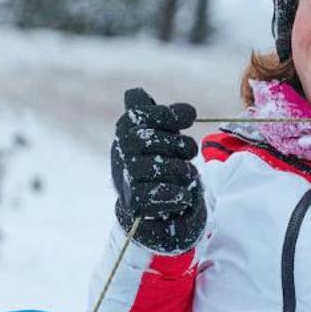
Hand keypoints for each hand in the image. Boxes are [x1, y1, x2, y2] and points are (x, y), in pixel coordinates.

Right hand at [111, 88, 204, 253]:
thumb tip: (184, 111)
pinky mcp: (133, 200)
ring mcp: (125, 175)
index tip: (190, 117)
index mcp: (126, 127)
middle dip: (180, 145)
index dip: (169, 114)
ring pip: (157, 166)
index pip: (139, 111)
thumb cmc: (156, 156)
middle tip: (189, 153)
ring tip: (188, 173)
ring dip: (182, 170)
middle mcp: (121, 149)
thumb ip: (168, 115)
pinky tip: (184, 194)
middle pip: (152, 138)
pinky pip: (158, 194)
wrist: (142, 197)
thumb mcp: (160, 131)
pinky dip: (177, 194)